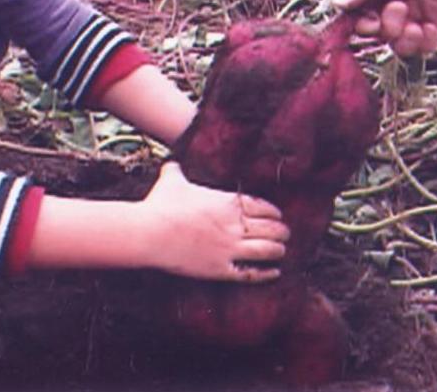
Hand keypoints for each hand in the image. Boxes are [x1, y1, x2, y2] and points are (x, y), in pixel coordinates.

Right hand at [138, 162, 289, 282]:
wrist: (150, 233)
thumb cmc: (160, 204)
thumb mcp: (171, 180)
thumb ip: (176, 170)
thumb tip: (170, 162)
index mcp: (226, 202)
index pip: (261, 206)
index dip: (273, 212)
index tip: (278, 215)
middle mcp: (233, 224)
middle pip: (269, 228)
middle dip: (281, 230)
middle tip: (285, 233)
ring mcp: (229, 248)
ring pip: (266, 250)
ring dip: (278, 250)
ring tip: (282, 250)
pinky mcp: (221, 269)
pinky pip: (251, 272)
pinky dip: (267, 272)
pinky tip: (275, 272)